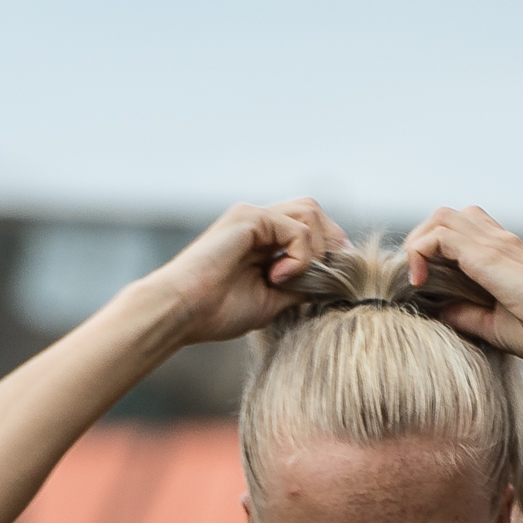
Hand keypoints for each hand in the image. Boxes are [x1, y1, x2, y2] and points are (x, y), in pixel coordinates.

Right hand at [145, 198, 348, 345]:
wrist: (184, 310)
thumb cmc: (219, 311)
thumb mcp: (275, 301)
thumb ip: (302, 287)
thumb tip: (333, 284)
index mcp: (264, 240)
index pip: (310, 227)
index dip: (331, 248)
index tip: (337, 279)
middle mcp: (259, 223)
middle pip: (313, 211)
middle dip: (332, 241)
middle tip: (330, 275)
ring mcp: (253, 217)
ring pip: (310, 213)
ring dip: (317, 249)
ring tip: (296, 279)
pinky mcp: (248, 218)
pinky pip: (296, 229)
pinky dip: (299, 257)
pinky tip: (278, 278)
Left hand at [402, 204, 522, 365]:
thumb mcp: (496, 326)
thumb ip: (467, 315)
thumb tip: (440, 311)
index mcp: (506, 254)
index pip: (463, 230)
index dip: (439, 249)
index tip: (430, 284)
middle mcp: (500, 241)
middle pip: (447, 216)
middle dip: (424, 240)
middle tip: (419, 275)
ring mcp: (494, 242)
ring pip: (439, 217)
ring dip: (420, 242)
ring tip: (418, 276)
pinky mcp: (487, 252)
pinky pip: (437, 235)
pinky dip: (420, 252)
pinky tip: (421, 281)